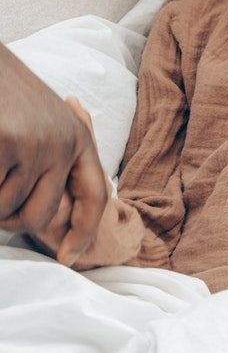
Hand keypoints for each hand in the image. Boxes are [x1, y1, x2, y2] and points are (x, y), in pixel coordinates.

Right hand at [0, 48, 106, 263]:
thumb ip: (53, 158)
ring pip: (4, 208)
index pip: (95, 197)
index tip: (69, 258)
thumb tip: (50, 208)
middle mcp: (66, 144)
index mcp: (78, 139)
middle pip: (39, 217)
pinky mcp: (8, 142)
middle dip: (7, 223)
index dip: (84, 232)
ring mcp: (37, 144)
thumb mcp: (42, 121)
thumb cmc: (4, 94)